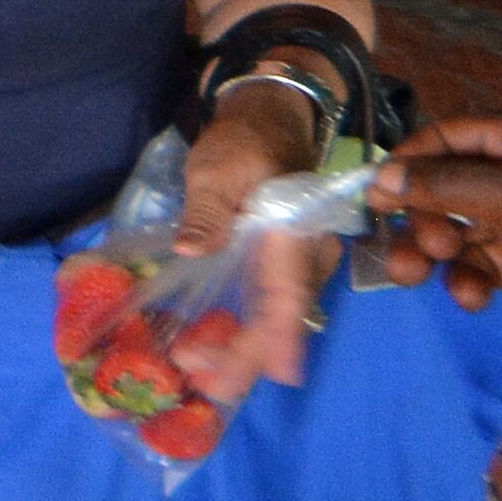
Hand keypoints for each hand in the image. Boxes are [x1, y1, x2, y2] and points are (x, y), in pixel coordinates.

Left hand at [173, 85, 334, 403]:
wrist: (270, 119)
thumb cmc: (243, 142)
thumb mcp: (216, 168)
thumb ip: (207, 210)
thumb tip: (193, 248)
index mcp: (295, 232)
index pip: (291, 292)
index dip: (283, 337)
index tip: (278, 376)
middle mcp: (308, 254)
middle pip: (286, 317)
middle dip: (248, 355)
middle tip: (204, 380)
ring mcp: (300, 262)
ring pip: (280, 317)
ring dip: (244, 347)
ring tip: (198, 369)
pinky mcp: (286, 266)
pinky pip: (273, 307)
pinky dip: (245, 330)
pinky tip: (213, 346)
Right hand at [369, 112, 501, 355]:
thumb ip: (453, 187)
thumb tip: (384, 177)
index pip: (456, 137)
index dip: (411, 161)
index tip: (372, 194)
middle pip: (453, 188)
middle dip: (422, 216)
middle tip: (406, 249)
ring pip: (465, 231)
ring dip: (437, 253)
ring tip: (416, 277)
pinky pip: (488, 266)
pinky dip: (471, 280)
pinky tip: (471, 296)